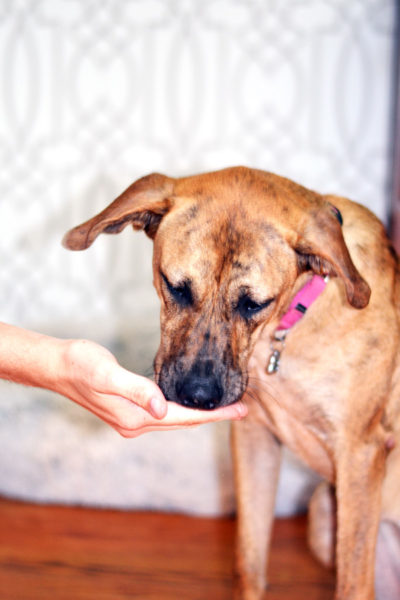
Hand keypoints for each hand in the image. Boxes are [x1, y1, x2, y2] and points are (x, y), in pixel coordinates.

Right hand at [58, 339, 247, 436]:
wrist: (56, 367)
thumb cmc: (80, 365)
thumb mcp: (107, 373)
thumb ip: (136, 390)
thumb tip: (162, 407)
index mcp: (135, 418)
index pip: (183, 418)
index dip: (214, 415)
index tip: (241, 410)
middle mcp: (135, 424)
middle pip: (183, 422)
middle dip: (212, 416)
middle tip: (242, 408)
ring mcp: (130, 420)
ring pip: (173, 419)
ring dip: (198, 413)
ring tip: (223, 406)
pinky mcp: (127, 411)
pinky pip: (162, 414)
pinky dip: (181, 409)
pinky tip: (189, 402)